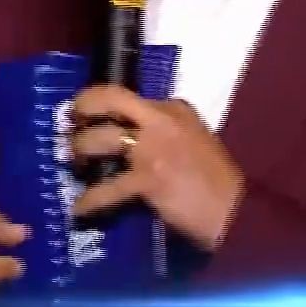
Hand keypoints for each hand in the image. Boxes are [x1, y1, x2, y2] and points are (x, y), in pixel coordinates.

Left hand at [68, 85, 245, 251]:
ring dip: (80, 150)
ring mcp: (152, 148)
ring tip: (74, 164)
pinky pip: (107, 188)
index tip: (88, 112)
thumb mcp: (196, 140)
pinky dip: (89, 201)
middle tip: (70, 122)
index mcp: (176, 109)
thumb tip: (135, 138)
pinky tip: (80, 210)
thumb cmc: (219, 181)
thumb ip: (168, 132)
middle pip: (111, 99)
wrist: (235, 210)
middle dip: (83, 106)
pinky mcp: (147, 178)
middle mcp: (162, 120)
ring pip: (101, 138)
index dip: (102, 101)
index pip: (131, 96)